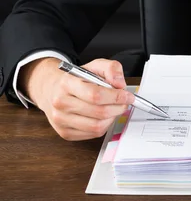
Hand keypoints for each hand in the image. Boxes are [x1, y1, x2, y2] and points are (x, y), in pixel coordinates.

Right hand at [20, 58, 134, 140]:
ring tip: (113, 109)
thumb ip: (111, 69)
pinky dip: (104, 126)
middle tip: (123, 103)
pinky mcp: (65, 133)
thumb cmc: (77, 80)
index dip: (116, 97)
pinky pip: (93, 134)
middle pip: (99, 112)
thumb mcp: (95, 66)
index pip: (96, 95)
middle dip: (118, 108)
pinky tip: (103, 117)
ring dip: (112, 118)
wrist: (53, 90)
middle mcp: (60, 103)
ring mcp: (61, 120)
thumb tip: (120, 84)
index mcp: (67, 84)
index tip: (128, 96)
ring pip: (97, 126)